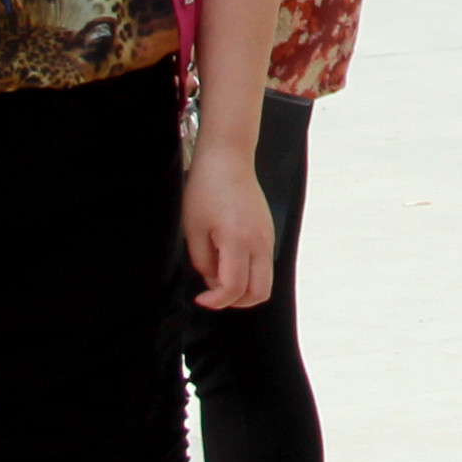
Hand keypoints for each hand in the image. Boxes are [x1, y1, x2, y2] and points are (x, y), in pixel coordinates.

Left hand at [182, 141, 276, 310]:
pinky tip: (226, 260)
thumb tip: (213, 280)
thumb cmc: (207, 188)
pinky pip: (263, 264)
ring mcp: (267, 236)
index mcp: (238, 240)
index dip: (215, 301)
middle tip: (213, 294)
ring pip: (264, 280)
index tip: (201, 298)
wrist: (228, 159)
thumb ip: (202, 262)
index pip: (234, 288)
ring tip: (218, 275)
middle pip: (259, 292)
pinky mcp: (268, 232)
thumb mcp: (194, 229)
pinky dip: (248, 273)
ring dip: (243, 288)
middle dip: (236, 302)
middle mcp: (260, 241)